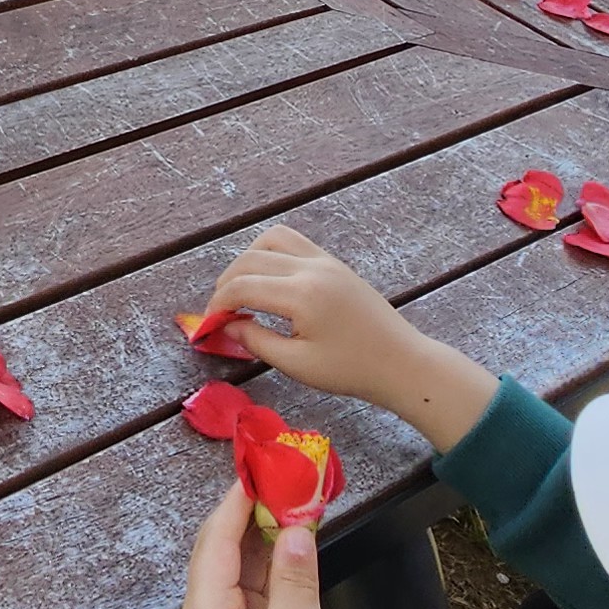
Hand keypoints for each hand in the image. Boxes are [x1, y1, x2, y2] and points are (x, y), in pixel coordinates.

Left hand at [179, 483, 353, 608]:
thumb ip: (295, 572)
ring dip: (269, 542)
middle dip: (251, 517)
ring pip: (245, 574)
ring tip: (294, 502)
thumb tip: (294, 526)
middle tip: (281, 479)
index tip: (258, 467)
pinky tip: (298, 547)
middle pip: (224, 555)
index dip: (236, 502)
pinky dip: (279, 571)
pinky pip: (260, 597)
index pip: (215, 543)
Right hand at [206, 225, 496, 450]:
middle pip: (250, 259)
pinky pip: (293, 242)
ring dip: (247, 260)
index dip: (217, 305)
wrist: (400, 361)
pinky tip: (268, 280)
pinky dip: (270, 253)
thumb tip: (227, 326)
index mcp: (301, 295)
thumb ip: (257, 341)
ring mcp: (325, 260)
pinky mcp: (334, 263)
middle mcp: (311, 268)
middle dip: (225, 283)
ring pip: (271, 239)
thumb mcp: (297, 364)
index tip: (209, 326)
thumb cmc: (350, 370)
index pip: (242, 287)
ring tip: (241, 290)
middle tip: (219, 313)